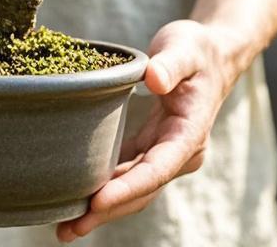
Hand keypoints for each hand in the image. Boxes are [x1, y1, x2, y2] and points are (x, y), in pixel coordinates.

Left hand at [56, 20, 237, 241]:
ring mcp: (165, 153)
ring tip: (65, 226)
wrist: (211, 55)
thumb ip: (170, 65)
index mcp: (189, 134)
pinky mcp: (151, 147)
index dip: (128, 188)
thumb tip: (153, 80)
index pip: (157, 169)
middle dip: (107, 211)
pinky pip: (127, 173)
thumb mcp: (185, 49)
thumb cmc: (197, 50)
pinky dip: (105, 186)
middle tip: (70, 228)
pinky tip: (77, 196)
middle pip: (142, 190)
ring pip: (132, 189)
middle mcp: (179, 152)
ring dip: (102, 207)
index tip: (98, 201)